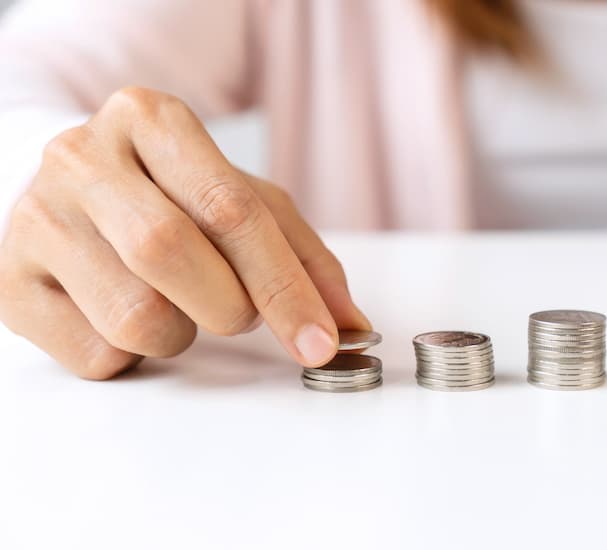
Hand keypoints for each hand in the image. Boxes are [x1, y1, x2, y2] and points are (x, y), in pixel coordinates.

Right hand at [0, 87, 369, 378]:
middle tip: (235, 311)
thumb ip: (303, 256)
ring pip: (135, 316)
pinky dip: (133, 355)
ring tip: (173, 304)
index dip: (284, 285)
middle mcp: (81, 156)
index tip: (321, 340)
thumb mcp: (243, 200)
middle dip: (229, 306)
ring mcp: (35, 218)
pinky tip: (124, 315)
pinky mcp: (8, 283)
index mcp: (149, 119)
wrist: (69, 187)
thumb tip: (348, 324)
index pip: (229, 208)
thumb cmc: (169, 193)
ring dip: (180, 334)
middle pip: (171, 253)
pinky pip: (96, 354)